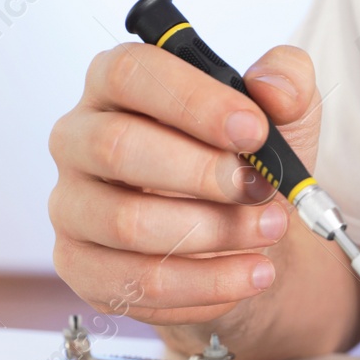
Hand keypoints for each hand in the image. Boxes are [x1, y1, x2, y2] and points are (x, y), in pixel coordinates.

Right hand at [48, 42, 320, 327]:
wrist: (247, 239)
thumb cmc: (247, 165)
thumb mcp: (282, 116)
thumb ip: (287, 83)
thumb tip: (275, 87)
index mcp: (116, 85)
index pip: (130, 74)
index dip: (193, 102)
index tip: (253, 130)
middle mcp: (79, 140)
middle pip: (116, 148)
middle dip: (201, 174)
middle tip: (260, 189)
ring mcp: (72, 206)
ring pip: (126, 223)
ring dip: (212, 233)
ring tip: (269, 231)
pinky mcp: (82, 267)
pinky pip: (137, 282)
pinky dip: (204, 285)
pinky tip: (246, 275)